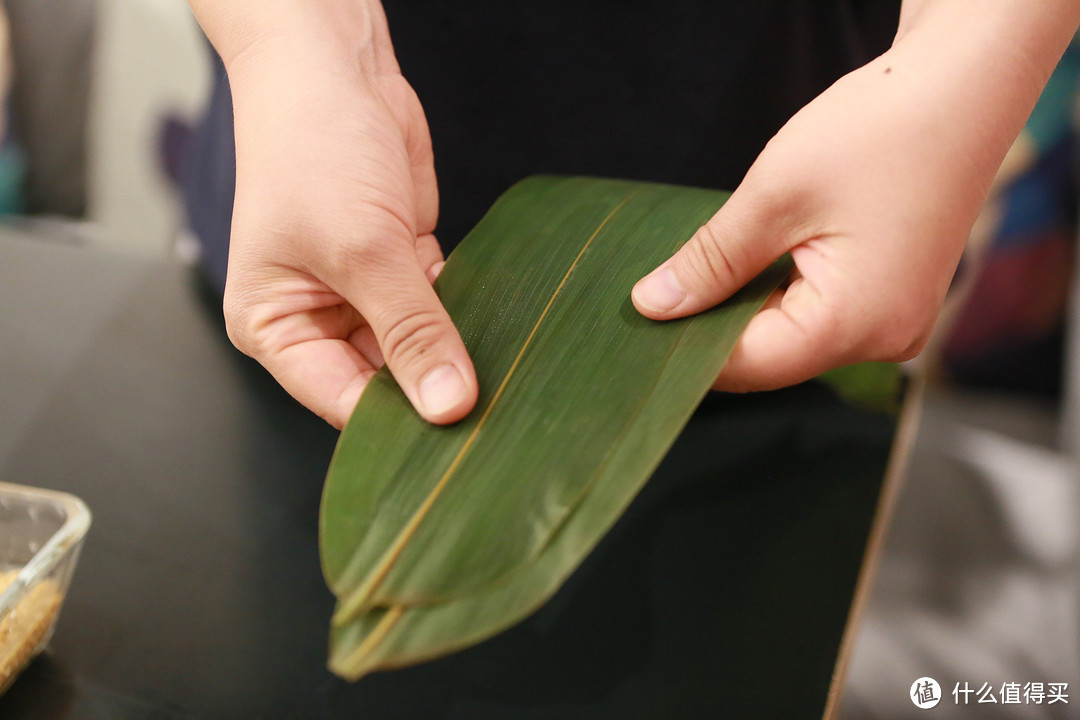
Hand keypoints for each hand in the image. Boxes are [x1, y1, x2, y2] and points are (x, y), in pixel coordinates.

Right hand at [220, 30, 477, 428]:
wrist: (332, 68)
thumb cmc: (310, 149)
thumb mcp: (362, 251)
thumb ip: (410, 331)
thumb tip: (447, 405)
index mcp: (276, 329)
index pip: (341, 404)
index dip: (397, 424)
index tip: (455, 437)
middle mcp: (316, 317)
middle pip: (384, 381)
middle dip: (432, 386)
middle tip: (492, 405)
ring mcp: (362, 291)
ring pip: (418, 346)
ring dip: (456, 347)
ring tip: (503, 364)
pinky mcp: (401, 263)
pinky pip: (440, 307)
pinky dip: (466, 309)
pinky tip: (498, 316)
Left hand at [632, 1, 1076, 390]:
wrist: (960, 88)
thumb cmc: (877, 131)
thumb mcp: (772, 197)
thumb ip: (710, 262)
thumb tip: (652, 306)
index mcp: (856, 326)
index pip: (746, 366)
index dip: (684, 348)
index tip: (637, 324)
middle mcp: (883, 340)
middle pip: (768, 357)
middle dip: (710, 327)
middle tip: (654, 293)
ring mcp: (892, 322)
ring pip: (789, 336)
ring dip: (741, 307)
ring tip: (697, 271)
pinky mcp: (891, 299)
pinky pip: (817, 314)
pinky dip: (775, 293)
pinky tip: (749, 261)